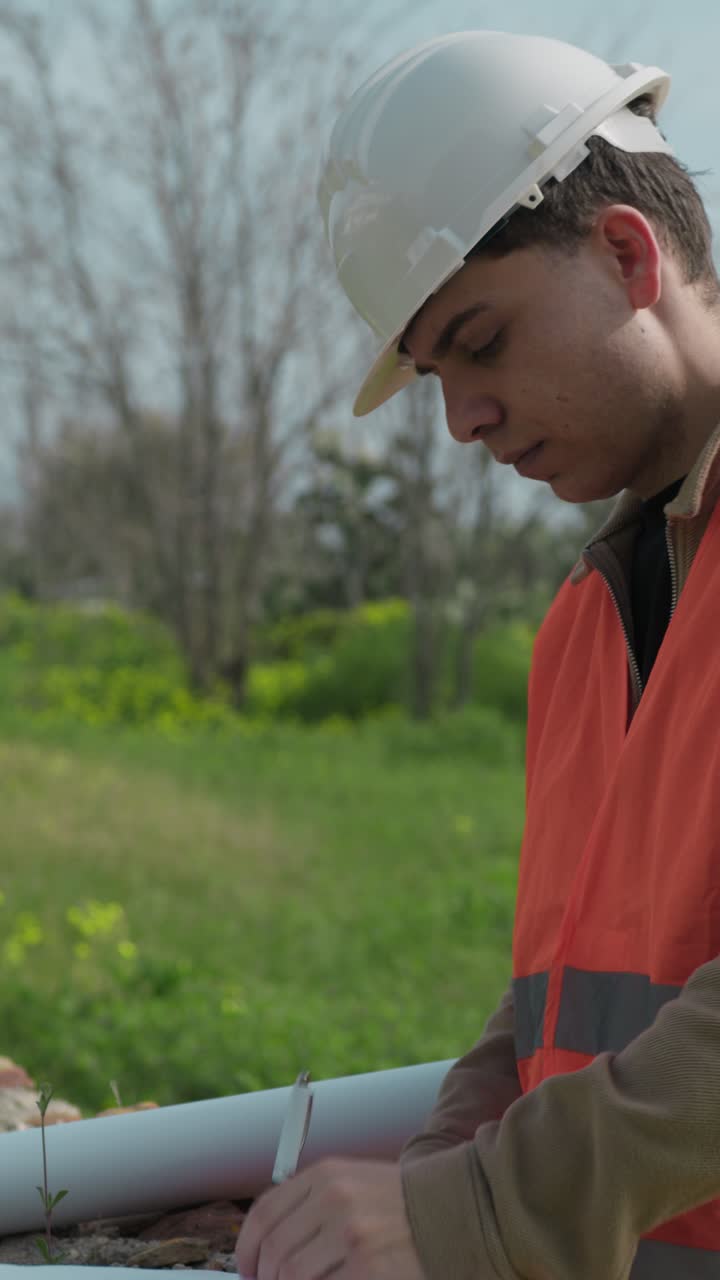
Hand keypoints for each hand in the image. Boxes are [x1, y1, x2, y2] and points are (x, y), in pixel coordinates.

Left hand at [234, 1155, 428, 1279]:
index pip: (263, 1214)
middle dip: (266, 1279)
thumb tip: (268, 1250)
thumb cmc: (401, 1204)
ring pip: (291, 1276)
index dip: (247, 1250)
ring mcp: (351, 1235)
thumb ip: (312, 1206)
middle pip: (273, 1251)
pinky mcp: (368, 1268)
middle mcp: (334, 1199)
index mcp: (326, 1175)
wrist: (456, 1210)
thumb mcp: (353, 1184)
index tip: (248, 1271)